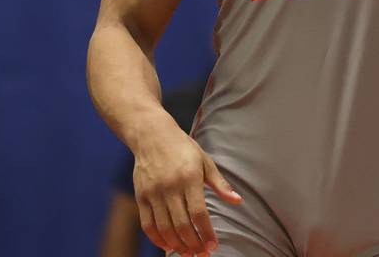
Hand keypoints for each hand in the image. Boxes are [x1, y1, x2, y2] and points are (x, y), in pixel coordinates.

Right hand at [133, 125, 241, 255]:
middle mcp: (170, 186)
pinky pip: (148, 224)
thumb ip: (220, 183)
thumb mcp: (205, 161)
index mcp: (190, 177)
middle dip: (193, 244)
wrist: (151, 135)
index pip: (199, 212)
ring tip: (188, 253)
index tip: (213, 245)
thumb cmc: (182, 148)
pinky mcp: (141, 196)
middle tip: (202, 254)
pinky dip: (157, 239)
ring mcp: (153, 192)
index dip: (206, 232)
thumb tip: (237, 200)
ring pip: (165, 228)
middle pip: (182, 224)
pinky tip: (168, 245)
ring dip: (177, 245)